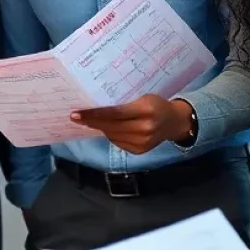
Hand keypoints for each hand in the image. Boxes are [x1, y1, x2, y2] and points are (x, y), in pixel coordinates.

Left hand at [70, 95, 193, 153]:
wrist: (174, 122)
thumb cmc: (156, 105)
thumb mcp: (142, 98)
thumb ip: (124, 105)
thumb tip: (98, 109)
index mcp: (145, 110)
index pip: (114, 113)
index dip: (94, 113)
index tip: (77, 113)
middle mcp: (144, 128)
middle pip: (111, 126)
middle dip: (91, 121)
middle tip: (75, 117)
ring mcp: (142, 142)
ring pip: (112, 135)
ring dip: (99, 128)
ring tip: (87, 121)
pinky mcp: (140, 151)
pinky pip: (118, 142)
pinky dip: (110, 135)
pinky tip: (105, 128)